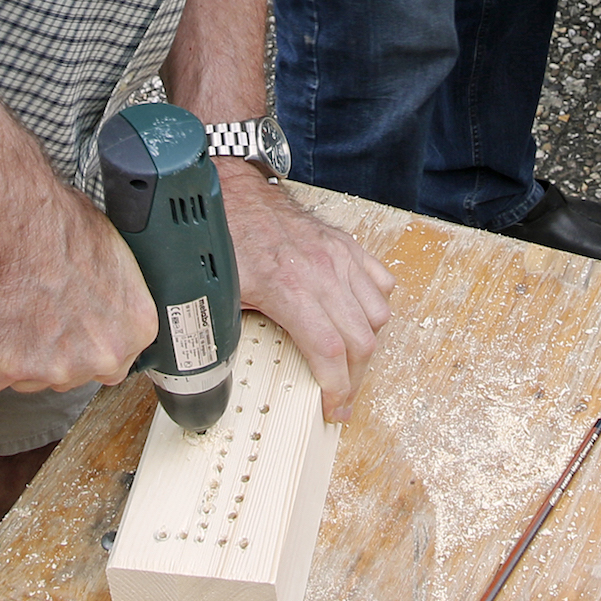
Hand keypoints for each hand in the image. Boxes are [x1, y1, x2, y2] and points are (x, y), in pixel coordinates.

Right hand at [0, 174, 157, 395]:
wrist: (6, 221)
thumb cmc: (54, 224)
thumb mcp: (110, 248)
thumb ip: (114, 292)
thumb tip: (106, 296)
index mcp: (133, 326)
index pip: (118, 359)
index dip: (91, 344)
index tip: (78, 333)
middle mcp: (98, 353)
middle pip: (75, 373)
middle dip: (57, 351)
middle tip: (42, 315)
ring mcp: (52, 366)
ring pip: (33, 378)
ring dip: (21, 354)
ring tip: (14, 311)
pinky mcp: (5, 369)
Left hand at [215, 159, 395, 422]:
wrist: (236, 191)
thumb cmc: (226, 239)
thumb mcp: (221, 293)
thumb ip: (228, 334)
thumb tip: (219, 374)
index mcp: (289, 287)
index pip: (330, 351)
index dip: (335, 389)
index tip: (333, 410)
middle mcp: (323, 271)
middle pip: (361, 340)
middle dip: (353, 379)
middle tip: (340, 397)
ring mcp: (340, 255)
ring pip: (378, 314)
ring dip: (367, 343)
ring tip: (348, 361)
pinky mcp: (347, 245)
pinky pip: (381, 282)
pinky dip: (375, 306)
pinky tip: (357, 318)